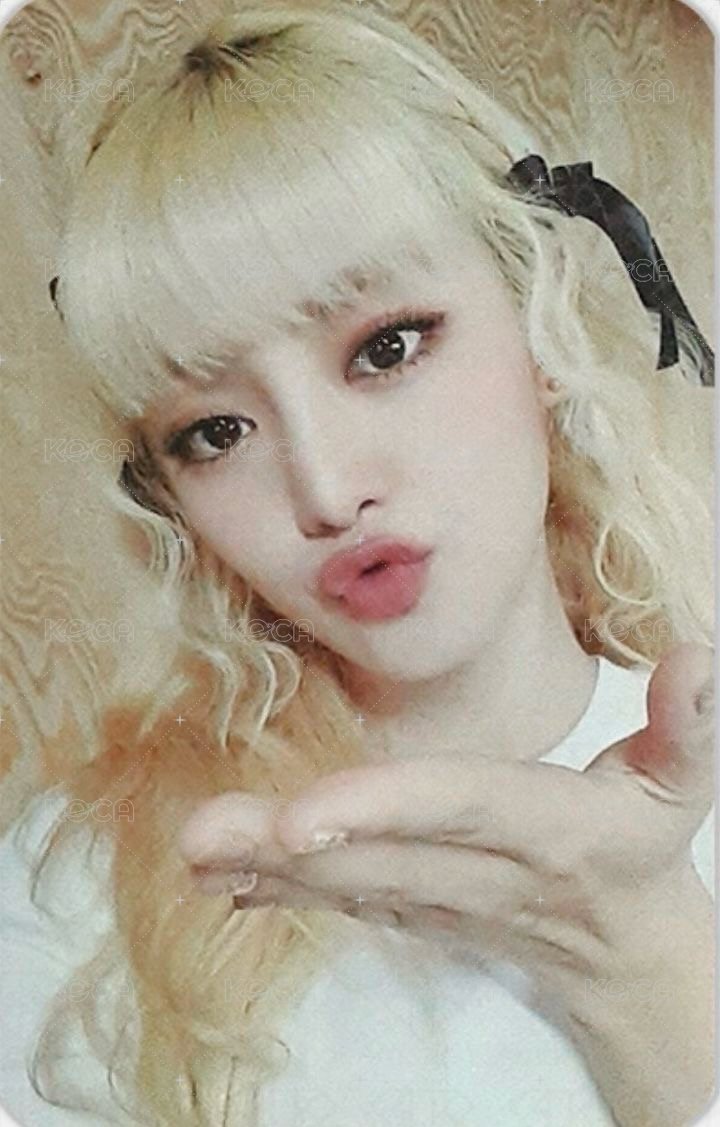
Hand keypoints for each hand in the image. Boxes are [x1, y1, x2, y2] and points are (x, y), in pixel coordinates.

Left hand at [179, 643, 712, 965]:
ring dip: (266, 868)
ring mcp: (441, 900)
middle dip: (288, 846)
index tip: (301, 816)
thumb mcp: (687, 784)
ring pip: (348, 885)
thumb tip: (697, 654)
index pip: (459, 810)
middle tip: (200, 833)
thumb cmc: (645, 844)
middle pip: (378, 856)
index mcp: (547, 830)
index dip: (383, 810)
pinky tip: (222, 878)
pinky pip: (344, 901)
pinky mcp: (415, 909)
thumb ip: (689, 724)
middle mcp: (483, 872)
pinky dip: (280, 889)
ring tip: (194, 847)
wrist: (628, 949)